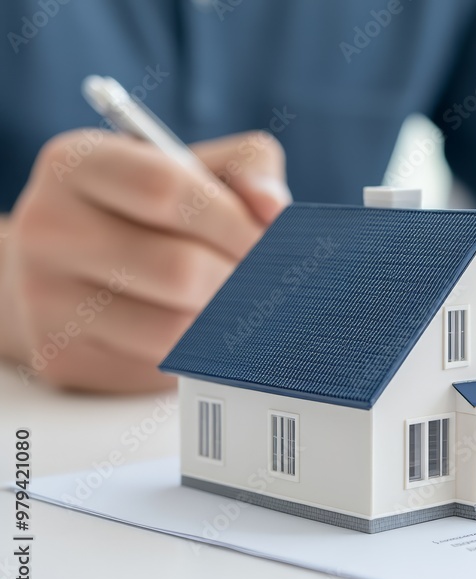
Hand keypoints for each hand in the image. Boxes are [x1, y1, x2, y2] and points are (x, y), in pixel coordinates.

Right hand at [0, 130, 290, 391]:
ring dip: (226, 322)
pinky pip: (159, 363)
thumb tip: (274, 209)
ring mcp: (47, 298)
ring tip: (241, 304)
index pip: (166, 190)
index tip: (269, 242)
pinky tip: (204, 330)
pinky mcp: (63, 356)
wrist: (74, 271)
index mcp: (77, 164)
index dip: (232, 221)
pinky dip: (199, 351)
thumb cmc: (151, 214)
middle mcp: (49, 228)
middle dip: (240, 281)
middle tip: (267, 284)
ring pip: (175, 327)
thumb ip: (247, 169)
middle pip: (178, 268)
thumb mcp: (196, 168)